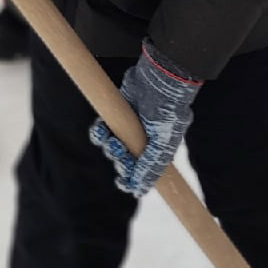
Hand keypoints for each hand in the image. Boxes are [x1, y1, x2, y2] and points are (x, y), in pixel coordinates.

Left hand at [90, 39, 201, 196]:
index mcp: (157, 149)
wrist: (160, 76)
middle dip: (120, 161)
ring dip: (108, 146)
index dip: (131, 180)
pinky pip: (103, 128)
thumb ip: (151, 166)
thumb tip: (139, 191)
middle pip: (125, 161)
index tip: (122, 183)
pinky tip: (101, 128)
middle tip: (120, 153)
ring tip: (111, 141)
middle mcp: (142, 139)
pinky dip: (99, 132)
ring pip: (112, 146)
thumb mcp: (164, 141)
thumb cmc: (168, 108)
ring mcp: (129, 126)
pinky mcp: (117, 112)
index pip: (142, 172)